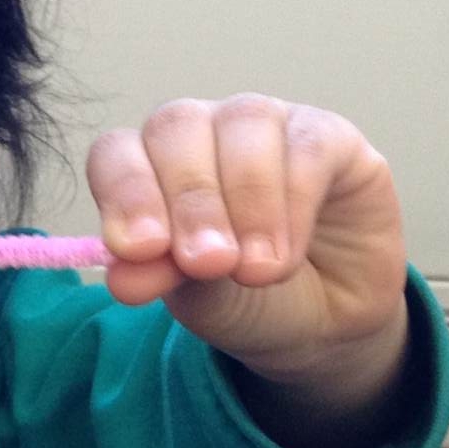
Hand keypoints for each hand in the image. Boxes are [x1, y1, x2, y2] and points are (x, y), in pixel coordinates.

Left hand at [86, 95, 407, 393]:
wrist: (331, 323)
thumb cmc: (251, 301)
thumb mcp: (202, 301)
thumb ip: (165, 278)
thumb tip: (123, 276)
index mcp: (152, 165)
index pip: (117, 153)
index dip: (124, 193)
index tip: (138, 249)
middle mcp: (204, 131)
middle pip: (176, 127)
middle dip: (189, 201)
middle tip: (207, 264)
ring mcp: (267, 125)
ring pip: (244, 124)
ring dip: (247, 202)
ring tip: (255, 271)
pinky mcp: (329, 136)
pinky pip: (306, 146)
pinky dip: (295, 203)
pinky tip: (288, 256)